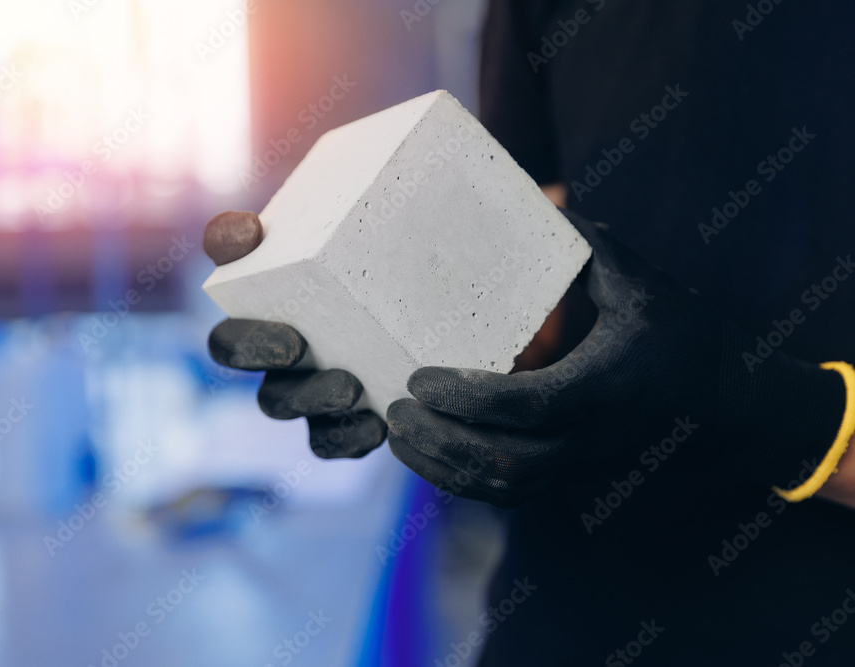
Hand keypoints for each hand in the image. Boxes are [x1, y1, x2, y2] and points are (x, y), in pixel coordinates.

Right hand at [205, 211, 387, 458]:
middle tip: (343, 381)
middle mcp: (281, 376)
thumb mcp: (297, 229)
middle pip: (272, 401)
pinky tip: (381, 424)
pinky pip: (342, 445)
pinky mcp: (349, 425)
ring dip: (331, 415)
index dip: (251, 350)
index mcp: (259, 329)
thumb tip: (241, 232)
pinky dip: (356, 439)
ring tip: (360, 392)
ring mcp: (315, 405)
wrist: (402, 266)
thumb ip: (251, 231)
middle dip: (303, 394)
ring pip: (310, 428)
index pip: (230, 347)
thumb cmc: (335, 244)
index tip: (293, 341)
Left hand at [387, 210, 849, 506]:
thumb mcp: (640, 282)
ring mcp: (580, 465)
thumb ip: (588, 247)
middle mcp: (590, 437)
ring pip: (502, 488)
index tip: (417, 378)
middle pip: (503, 461)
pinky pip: (511, 495)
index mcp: (604, 386)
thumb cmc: (679, 333)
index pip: (525, 406)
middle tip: (395, 410)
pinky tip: (429, 456)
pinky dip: (463, 483)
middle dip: (441, 440)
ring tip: (397, 435)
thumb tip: (538, 202)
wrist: (724, 399)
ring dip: (443, 468)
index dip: (465, 398)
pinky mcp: (572, 477)